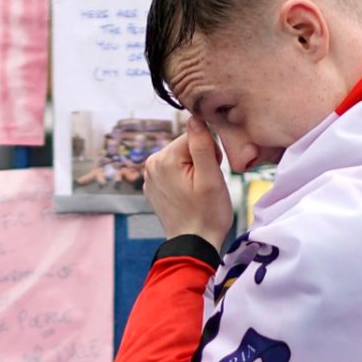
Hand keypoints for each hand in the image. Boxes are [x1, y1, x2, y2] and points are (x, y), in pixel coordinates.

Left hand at [143, 117, 234, 249]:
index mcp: (164, 158)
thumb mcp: (210, 178)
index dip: (210, 151)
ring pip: (181, 157)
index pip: (195, 135)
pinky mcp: (153, 186)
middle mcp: (151, 163)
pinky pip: (174, 170)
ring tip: (198, 191)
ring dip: (193, 169)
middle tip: (206, 184)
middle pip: (186, 145)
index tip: (212, 172)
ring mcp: (149, 176)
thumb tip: (195, 117)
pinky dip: (184, 178)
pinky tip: (188, 195)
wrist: (193, 244)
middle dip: (201, 159)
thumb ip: (202, 145)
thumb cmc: (207, 214)